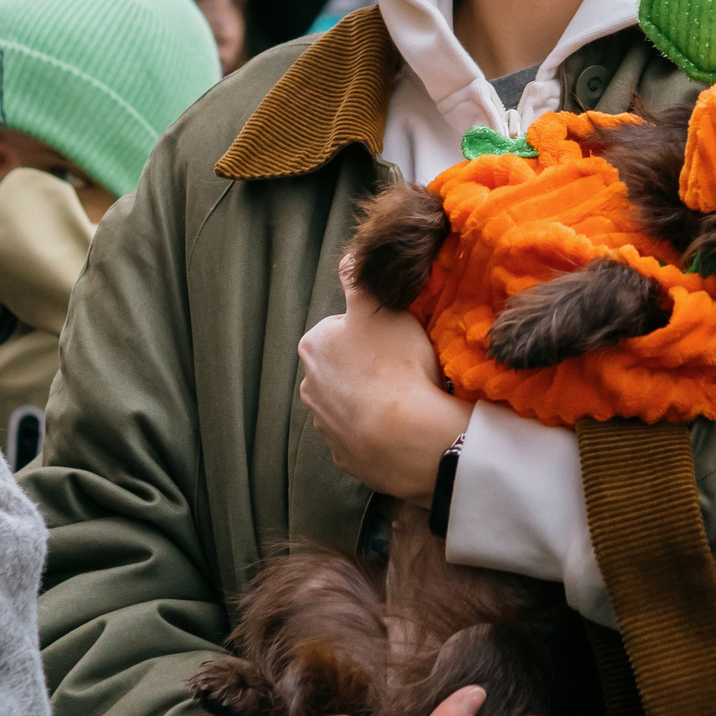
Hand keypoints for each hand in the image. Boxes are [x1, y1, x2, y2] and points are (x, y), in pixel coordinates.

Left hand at [298, 260, 470, 501]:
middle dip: (366, 367)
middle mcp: (310, 386)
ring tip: (406, 400)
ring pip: (350, 403)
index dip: (371, 330)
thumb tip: (347, 257)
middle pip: (343, 367)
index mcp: (314, 347)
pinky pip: (362, 437)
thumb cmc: (394, 365)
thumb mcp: (379, 306)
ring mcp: (326, 426)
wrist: (405, 438)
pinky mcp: (345, 457)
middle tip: (404, 368)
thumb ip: (358, 279)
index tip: (395, 339)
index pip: (340, 328)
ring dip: (371, 401)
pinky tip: (400, 428)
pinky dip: (377, 432)